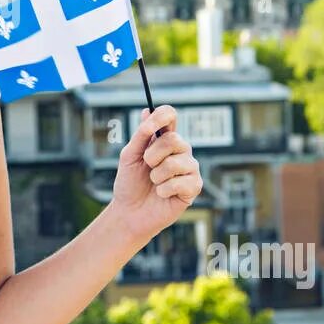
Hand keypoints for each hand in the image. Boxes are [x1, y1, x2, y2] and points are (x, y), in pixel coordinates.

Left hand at [109, 105, 202, 242]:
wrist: (129, 212)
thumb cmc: (129, 183)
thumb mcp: (129, 156)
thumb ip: (140, 135)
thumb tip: (147, 110)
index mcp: (164, 139)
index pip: (170, 116)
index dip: (162, 116)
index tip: (147, 128)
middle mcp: (180, 150)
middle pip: (174, 139)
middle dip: (153, 155)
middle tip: (146, 166)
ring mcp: (189, 168)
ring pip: (176, 163)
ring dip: (157, 176)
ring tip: (154, 183)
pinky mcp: (194, 187)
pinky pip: (181, 182)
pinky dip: (164, 190)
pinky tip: (162, 194)